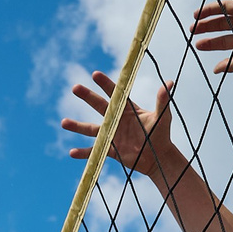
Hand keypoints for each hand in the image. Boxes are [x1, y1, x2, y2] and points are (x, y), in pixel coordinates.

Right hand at [61, 72, 178, 174]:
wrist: (159, 157)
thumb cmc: (161, 134)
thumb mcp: (163, 117)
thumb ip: (162, 101)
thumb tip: (169, 83)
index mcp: (128, 109)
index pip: (115, 94)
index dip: (105, 84)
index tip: (95, 74)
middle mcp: (116, 120)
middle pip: (99, 106)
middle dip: (87, 97)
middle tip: (75, 87)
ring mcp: (111, 135)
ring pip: (91, 129)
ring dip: (77, 126)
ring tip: (63, 123)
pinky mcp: (110, 150)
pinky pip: (94, 151)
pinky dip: (84, 153)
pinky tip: (72, 152)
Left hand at [190, 0, 232, 73]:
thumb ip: (230, 65)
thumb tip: (215, 71)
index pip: (222, 40)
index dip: (209, 42)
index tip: (197, 44)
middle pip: (220, 24)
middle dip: (206, 26)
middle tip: (192, 29)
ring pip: (223, 9)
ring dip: (208, 10)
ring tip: (196, 15)